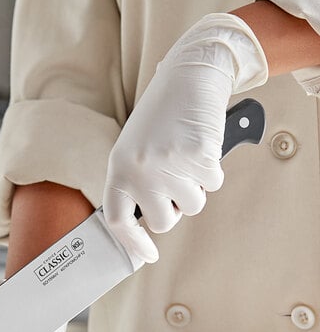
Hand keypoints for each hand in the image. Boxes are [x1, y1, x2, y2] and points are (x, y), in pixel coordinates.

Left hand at [104, 13, 267, 266]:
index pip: (117, 220)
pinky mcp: (198, 156)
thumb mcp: (134, 150)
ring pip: (191, 206)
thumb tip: (150, 223)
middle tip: (176, 185)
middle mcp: (139, 170)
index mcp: (118, 168)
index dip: (132, 243)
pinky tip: (201, 144)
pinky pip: (213, 184)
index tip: (148, 255)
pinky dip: (212, 169)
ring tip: (186, 156)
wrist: (188, 76)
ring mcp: (168, 164)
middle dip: (174, 210)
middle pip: (162, 222)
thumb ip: (135, 184)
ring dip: (195, 188)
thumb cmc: (161, 118)